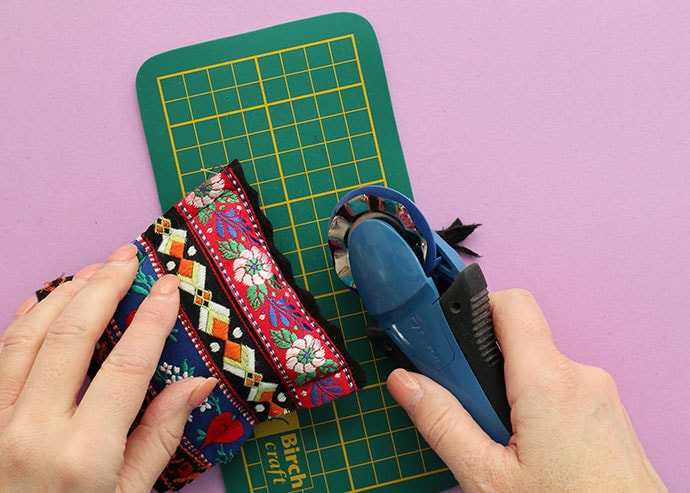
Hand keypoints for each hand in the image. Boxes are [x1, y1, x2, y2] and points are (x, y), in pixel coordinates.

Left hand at [0, 244, 215, 491]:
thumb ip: (159, 438)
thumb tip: (197, 385)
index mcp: (84, 453)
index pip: (128, 365)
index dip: (152, 318)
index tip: (166, 286)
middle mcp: (33, 431)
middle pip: (71, 335)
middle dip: (103, 286)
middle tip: (126, 257)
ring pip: (27, 336)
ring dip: (62, 294)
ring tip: (92, 271)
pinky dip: (21, 320)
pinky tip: (42, 299)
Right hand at [387, 289, 665, 491]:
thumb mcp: (489, 477)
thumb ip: (443, 423)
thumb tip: (407, 384)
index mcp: (548, 382)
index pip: (508, 304)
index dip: (470, 309)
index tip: (439, 334)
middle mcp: (580, 378)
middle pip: (516, 343)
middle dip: (482, 369)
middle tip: (466, 409)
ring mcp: (599, 396)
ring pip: (537, 372)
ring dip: (509, 394)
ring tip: (500, 444)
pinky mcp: (608, 415)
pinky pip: (561, 392)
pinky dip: (536, 409)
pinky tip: (529, 451)